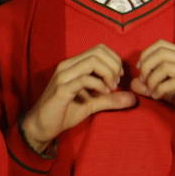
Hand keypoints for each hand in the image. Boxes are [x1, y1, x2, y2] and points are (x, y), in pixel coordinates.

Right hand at [20, 44, 136, 154]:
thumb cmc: (64, 112)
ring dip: (108, 73)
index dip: (114, 60)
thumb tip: (133, 98)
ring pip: (92, 61)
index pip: (99, 49)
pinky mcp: (62, 89)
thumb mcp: (92, 104)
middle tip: (116, 83)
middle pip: (98, 52)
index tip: (118, 77)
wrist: (41, 126)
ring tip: (110, 88)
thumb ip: (111, 99)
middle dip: (114, 66)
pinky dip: (99, 85)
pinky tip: (102, 94)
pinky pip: (84, 79)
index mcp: (73, 65)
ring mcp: (63, 76)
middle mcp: (67, 66)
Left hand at [132, 39, 174, 141]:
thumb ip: (155, 86)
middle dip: (146, 67)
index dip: (146, 55)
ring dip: (152, 80)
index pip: (161, 44)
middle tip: (144, 82)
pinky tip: (158, 97)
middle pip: (161, 53)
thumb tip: (133, 83)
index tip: (141, 71)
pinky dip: (160, 89)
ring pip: (165, 66)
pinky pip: (173, 82)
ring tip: (151, 91)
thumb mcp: (174, 93)